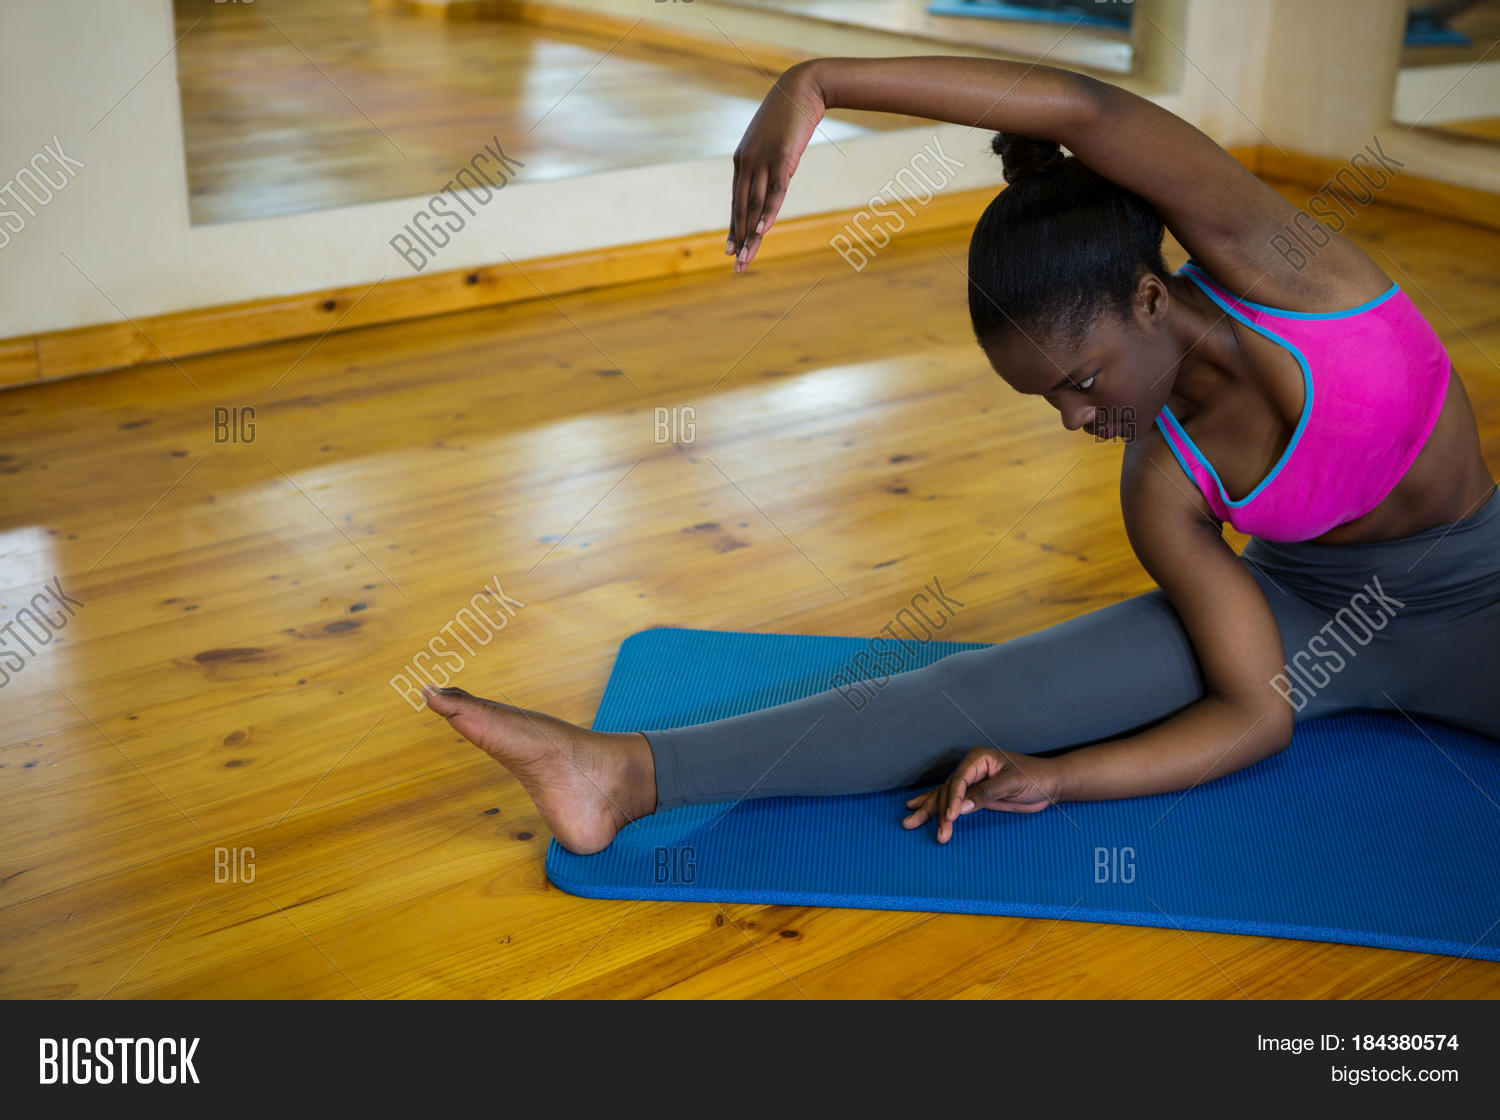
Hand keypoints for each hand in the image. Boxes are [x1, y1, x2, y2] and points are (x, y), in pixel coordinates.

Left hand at [728, 61, 825, 272]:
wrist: (802, 88)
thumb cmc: (789, 117)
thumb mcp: (775, 144)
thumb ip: (769, 165)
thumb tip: (770, 183)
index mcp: (742, 161)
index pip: (736, 202)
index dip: (734, 227)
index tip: (731, 250)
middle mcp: (747, 163)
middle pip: (741, 208)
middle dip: (738, 239)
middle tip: (736, 265)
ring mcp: (763, 160)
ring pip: (755, 204)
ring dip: (751, 233)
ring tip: (746, 257)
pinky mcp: (781, 157)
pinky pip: (774, 191)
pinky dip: (768, 212)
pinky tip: (762, 230)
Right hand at [902, 747, 1061, 842]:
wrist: (1050, 783)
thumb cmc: (1035, 777)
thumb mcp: (1012, 784)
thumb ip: (986, 794)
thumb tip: (961, 808)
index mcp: (978, 759)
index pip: (959, 781)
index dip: (952, 800)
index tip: (950, 818)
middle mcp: (970, 768)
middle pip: (947, 789)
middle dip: (936, 810)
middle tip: (930, 830)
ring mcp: (971, 781)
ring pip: (944, 796)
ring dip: (929, 810)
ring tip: (909, 822)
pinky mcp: (974, 794)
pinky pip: (952, 801)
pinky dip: (936, 806)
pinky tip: (919, 808)